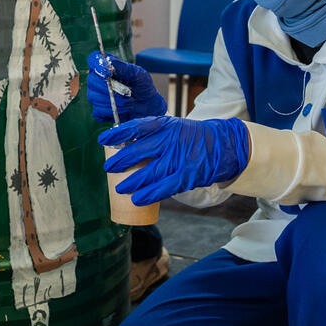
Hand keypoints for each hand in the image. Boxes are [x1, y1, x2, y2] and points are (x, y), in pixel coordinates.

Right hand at [86, 51, 166, 122]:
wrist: (148, 105)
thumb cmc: (142, 85)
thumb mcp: (137, 73)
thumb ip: (122, 67)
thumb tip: (108, 63)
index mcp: (105, 66)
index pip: (93, 59)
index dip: (97, 65)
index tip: (108, 73)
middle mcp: (97, 79)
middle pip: (91, 80)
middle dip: (108, 88)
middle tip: (126, 92)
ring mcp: (96, 95)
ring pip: (94, 97)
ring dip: (113, 101)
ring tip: (128, 102)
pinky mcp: (99, 111)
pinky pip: (98, 111)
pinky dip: (111, 112)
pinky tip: (122, 110)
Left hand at [99, 116, 249, 205]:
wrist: (223, 145)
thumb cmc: (191, 138)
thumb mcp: (172, 128)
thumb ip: (152, 135)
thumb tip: (124, 146)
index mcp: (165, 125)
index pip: (137, 126)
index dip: (118, 133)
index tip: (103, 139)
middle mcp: (170, 140)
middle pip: (139, 151)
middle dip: (120, 161)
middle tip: (108, 168)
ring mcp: (179, 158)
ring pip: (149, 172)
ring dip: (131, 182)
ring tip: (119, 188)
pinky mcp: (187, 176)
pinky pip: (163, 187)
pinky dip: (149, 194)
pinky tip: (137, 199)